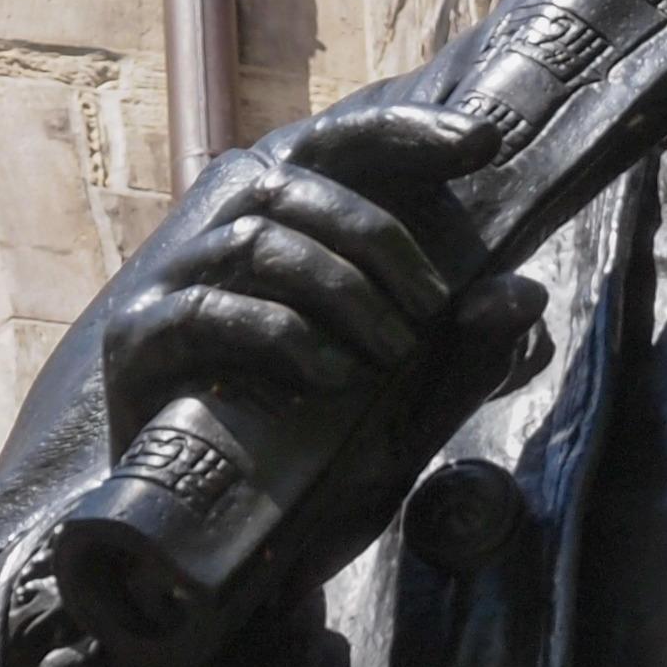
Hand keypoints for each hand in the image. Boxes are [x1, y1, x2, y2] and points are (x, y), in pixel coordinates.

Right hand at [97, 91, 547, 570]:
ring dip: (338, 289)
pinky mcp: (140, 339)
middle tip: (432, 310)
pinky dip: (280, 335)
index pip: (341, 143)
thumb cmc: (312, 444)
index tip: (485, 142)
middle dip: (379, 241)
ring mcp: (173, 280)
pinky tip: (329, 377)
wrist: (211, 535)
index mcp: (285, 218)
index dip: (407, 131)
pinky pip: (209, 310)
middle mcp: (220, 229)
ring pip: (258, 240)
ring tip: (390, 353)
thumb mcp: (408, 402)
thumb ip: (465, 351)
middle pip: (300, 185)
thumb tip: (525, 296)